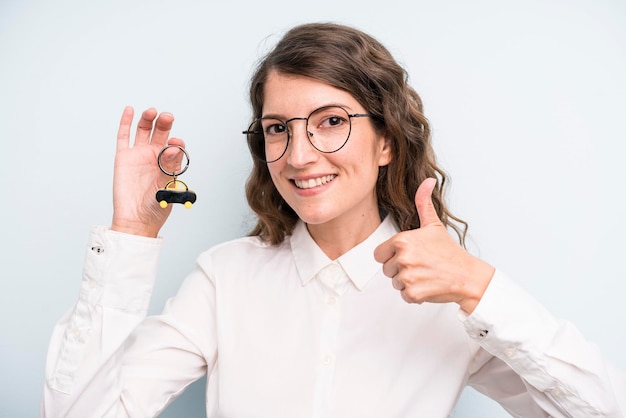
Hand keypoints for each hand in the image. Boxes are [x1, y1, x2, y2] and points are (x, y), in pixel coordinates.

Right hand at [111, 107, 184, 237]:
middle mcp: (155, 156)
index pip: (175, 147)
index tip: (177, 142)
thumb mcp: (166, 187)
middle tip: (168, 117)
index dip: (177, 143)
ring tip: (153, 111)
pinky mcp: (123, 157)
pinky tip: (130, 110)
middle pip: (160, 133)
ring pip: (144, 130)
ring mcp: (139, 155)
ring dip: (148, 119)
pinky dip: (126, 122)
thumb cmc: (155, 208)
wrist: (136, 220)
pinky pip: (123, 136)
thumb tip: (173, 148)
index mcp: (169, 163)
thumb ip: (169, 167)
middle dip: (165, 123)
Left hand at [373, 178, 494, 313]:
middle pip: (386, 269)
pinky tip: (428, 285)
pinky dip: (414, 294)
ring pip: (394, 282)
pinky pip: (403, 295)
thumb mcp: (434, 225)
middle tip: (421, 265)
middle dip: (400, 269)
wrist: (467, 276)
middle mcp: (403, 258)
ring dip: (407, 281)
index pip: (379, 253)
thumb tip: (427, 181)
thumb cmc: (450, 252)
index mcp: (402, 240)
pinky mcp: (413, 293)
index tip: (410, 254)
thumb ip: (423, 203)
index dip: (392, 255)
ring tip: (425, 274)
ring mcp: (407, 276)